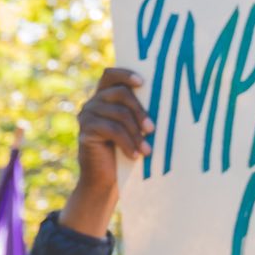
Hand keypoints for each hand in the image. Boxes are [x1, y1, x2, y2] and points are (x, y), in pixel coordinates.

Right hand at [67, 66, 149, 232]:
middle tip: (153, 129)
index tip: (143, 83)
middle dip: (140, 110)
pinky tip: (136, 156)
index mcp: (106, 96)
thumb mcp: (136, 129)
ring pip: (118, 113)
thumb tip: (169, 102)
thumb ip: (141, 113)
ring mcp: (87, 115)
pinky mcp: (85, 131)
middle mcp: (94, 102)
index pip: (110, 74)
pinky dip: (127, 143)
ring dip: (136, 133)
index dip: (125, 74)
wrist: (106, 180)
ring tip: (148, 150)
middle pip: (119, 93)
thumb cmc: (128, 152)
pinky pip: (111, 130)